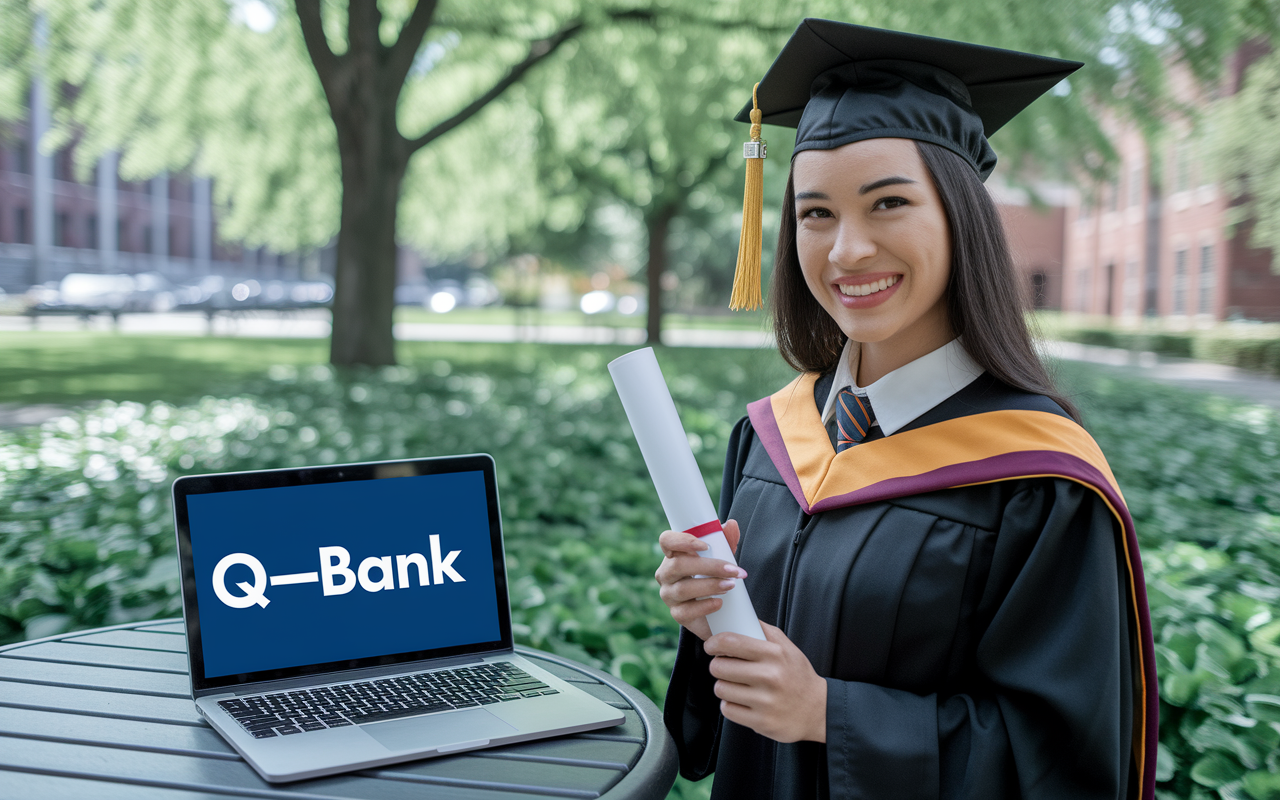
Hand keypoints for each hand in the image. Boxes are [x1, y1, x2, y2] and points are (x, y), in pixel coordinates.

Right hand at [655, 520, 743, 640]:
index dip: (682, 541)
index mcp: (674, 555)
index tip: (705, 546)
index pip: (667, 540)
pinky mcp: (676, 614)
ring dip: (710, 585)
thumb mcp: (721, 557)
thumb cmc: (714, 577)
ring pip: (683, 589)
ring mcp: (669, 594)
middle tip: (733, 570)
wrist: (717, 611)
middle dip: (709, 567)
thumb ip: (726, 541)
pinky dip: (705, 606)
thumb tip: (731, 524)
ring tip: (730, 585)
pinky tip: (719, 603)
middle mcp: (666, 573)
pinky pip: (686, 611)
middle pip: (678, 565)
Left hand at [704, 621, 826, 743]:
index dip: (714, 643)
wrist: (818, 710)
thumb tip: (739, 616)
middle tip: (726, 668)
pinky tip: (743, 701)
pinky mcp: (761, 721)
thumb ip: (764, 631)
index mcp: (774, 654)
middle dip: (718, 666)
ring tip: (737, 686)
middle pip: (719, 667)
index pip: (730, 642)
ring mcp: (765, 701)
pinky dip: (731, 705)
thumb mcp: (787, 648)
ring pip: (720, 689)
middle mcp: (769, 676)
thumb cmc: (798, 676)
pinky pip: (727, 709)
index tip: (711, 646)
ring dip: (724, 687)